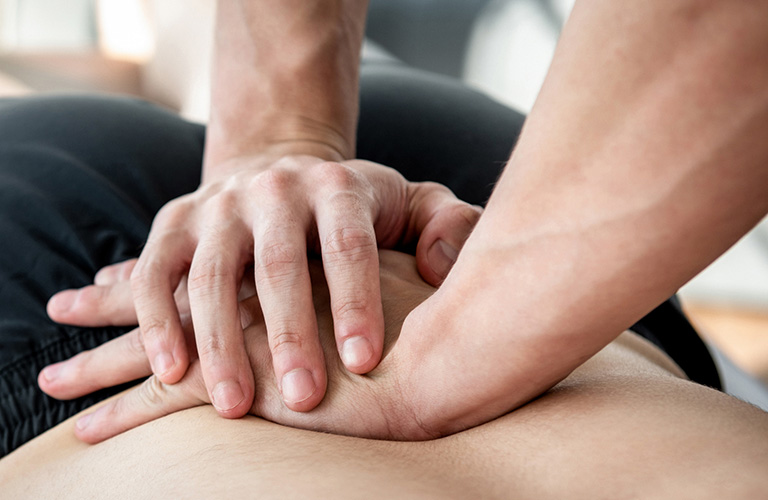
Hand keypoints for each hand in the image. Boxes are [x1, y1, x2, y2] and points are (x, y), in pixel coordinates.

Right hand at [46, 156, 480, 418]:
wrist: (279, 171)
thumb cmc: (354, 209)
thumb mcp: (411, 202)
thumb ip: (447, 225)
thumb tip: (442, 267)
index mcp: (337, 187)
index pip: (349, 246)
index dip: (356, 303)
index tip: (365, 363)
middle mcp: (275, 190)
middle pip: (279, 265)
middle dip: (290, 335)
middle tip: (305, 400)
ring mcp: (220, 205)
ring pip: (212, 276)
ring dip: (220, 344)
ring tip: (236, 406)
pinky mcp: (175, 223)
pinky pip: (155, 272)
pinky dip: (156, 320)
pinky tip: (171, 372)